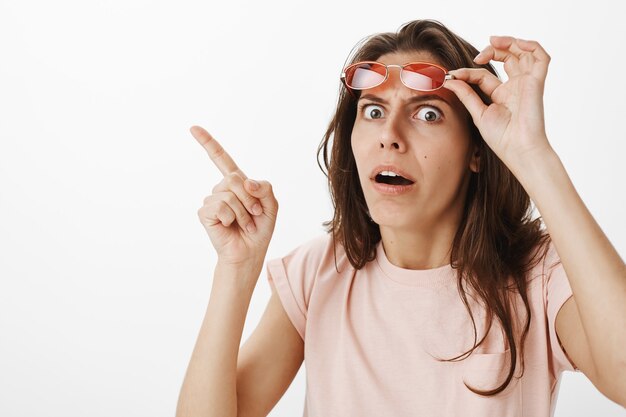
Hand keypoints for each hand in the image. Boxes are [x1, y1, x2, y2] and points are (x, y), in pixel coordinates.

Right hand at [191, 125, 277, 266]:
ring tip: (244, 224)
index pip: (221, 159)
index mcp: (237, 183)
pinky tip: (230, 227)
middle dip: (250, 198)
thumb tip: (245, 181)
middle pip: (235, 178)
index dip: (208, 143)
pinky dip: (231, 218)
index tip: (193, 128)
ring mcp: (212, 200)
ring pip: (229, 194)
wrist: (249, 252)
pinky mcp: (205, 213)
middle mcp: (222, 189)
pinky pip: (220, 206)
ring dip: (243, 212)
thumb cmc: (259, 229)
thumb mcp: (271, 205)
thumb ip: (264, 188)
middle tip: (255, 215)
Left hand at [443, 36, 554, 169]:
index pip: (483, 75)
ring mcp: (526, 83)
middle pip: (506, 58)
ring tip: (492, 42)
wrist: (518, 149)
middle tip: (477, 56)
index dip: (467, 72)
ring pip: (523, 52)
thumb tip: (449, 79)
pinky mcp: (537, 82)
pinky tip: (514, 44)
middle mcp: (515, 87)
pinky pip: (541, 57)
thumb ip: (466, 95)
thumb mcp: (478, 113)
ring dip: (509, 42)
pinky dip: (530, 45)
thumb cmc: (502, 138)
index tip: (450, 75)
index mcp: (500, 95)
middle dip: (492, 50)